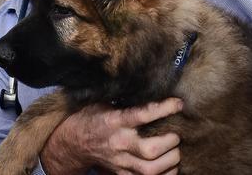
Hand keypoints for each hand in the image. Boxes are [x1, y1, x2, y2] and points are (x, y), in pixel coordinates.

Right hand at [40, 97, 182, 174]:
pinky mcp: (121, 174)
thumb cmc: (91, 118)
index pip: (142, 115)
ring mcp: (120, 162)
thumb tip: (150, 85)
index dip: (164, 109)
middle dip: (170, 142)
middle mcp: (119, 143)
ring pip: (151, 169)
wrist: (73, 142)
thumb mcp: (104, 103)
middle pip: (151, 150)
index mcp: (114, 121)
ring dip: (170, 161)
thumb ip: (125, 100)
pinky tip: (170, 167)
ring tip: (175, 152)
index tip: (178, 104)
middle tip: (176, 134)